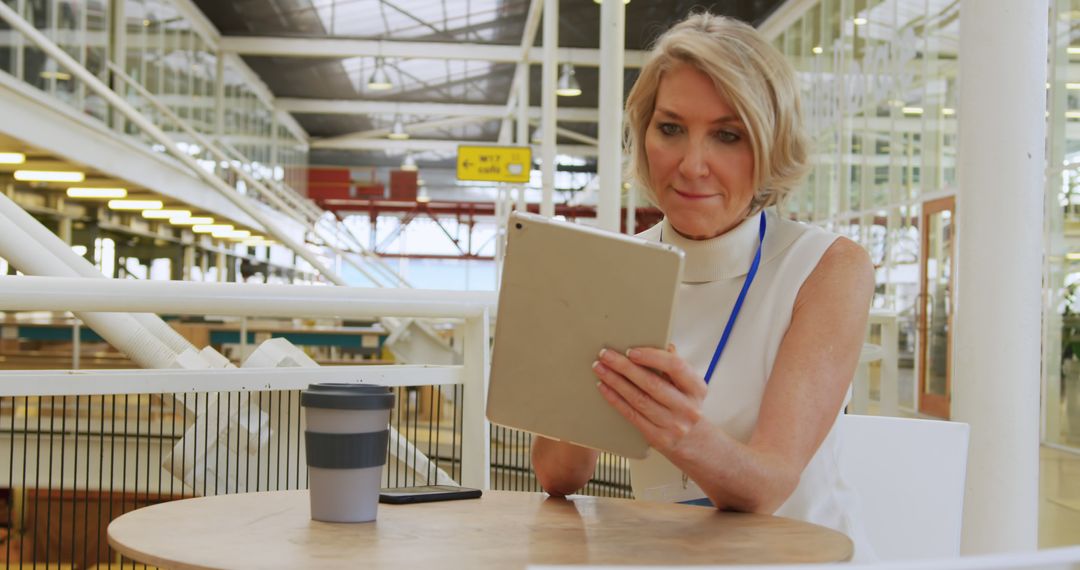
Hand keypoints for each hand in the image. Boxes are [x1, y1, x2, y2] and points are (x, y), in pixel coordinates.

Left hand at [592, 344, 707, 453]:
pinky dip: (615, 399)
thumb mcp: (689, 385)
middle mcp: (687, 407)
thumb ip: (676, 365)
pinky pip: (632, 415)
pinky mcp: (658, 438)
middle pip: (652, 383)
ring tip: (600, 368)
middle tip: (605, 355)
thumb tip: (664, 344)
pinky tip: (604, 388)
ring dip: (615, 381)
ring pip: (638, 399)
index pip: (675, 366)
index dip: (651, 357)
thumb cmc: (685, 405)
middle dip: (625, 367)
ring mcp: (673, 425)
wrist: (693, 441)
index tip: (630, 351)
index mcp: (697, 388)